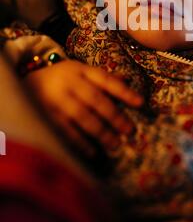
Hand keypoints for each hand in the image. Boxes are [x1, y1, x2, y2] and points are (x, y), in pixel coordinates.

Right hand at [22, 59, 143, 156]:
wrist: (23, 83)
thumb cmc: (59, 78)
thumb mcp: (79, 71)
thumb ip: (101, 78)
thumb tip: (127, 80)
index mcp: (79, 70)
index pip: (106, 80)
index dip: (124, 91)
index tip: (141, 103)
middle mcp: (68, 83)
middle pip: (96, 100)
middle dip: (115, 116)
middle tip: (129, 130)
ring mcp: (56, 100)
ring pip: (82, 117)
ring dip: (101, 132)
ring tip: (115, 144)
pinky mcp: (44, 116)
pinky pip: (65, 131)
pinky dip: (80, 142)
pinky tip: (93, 151)